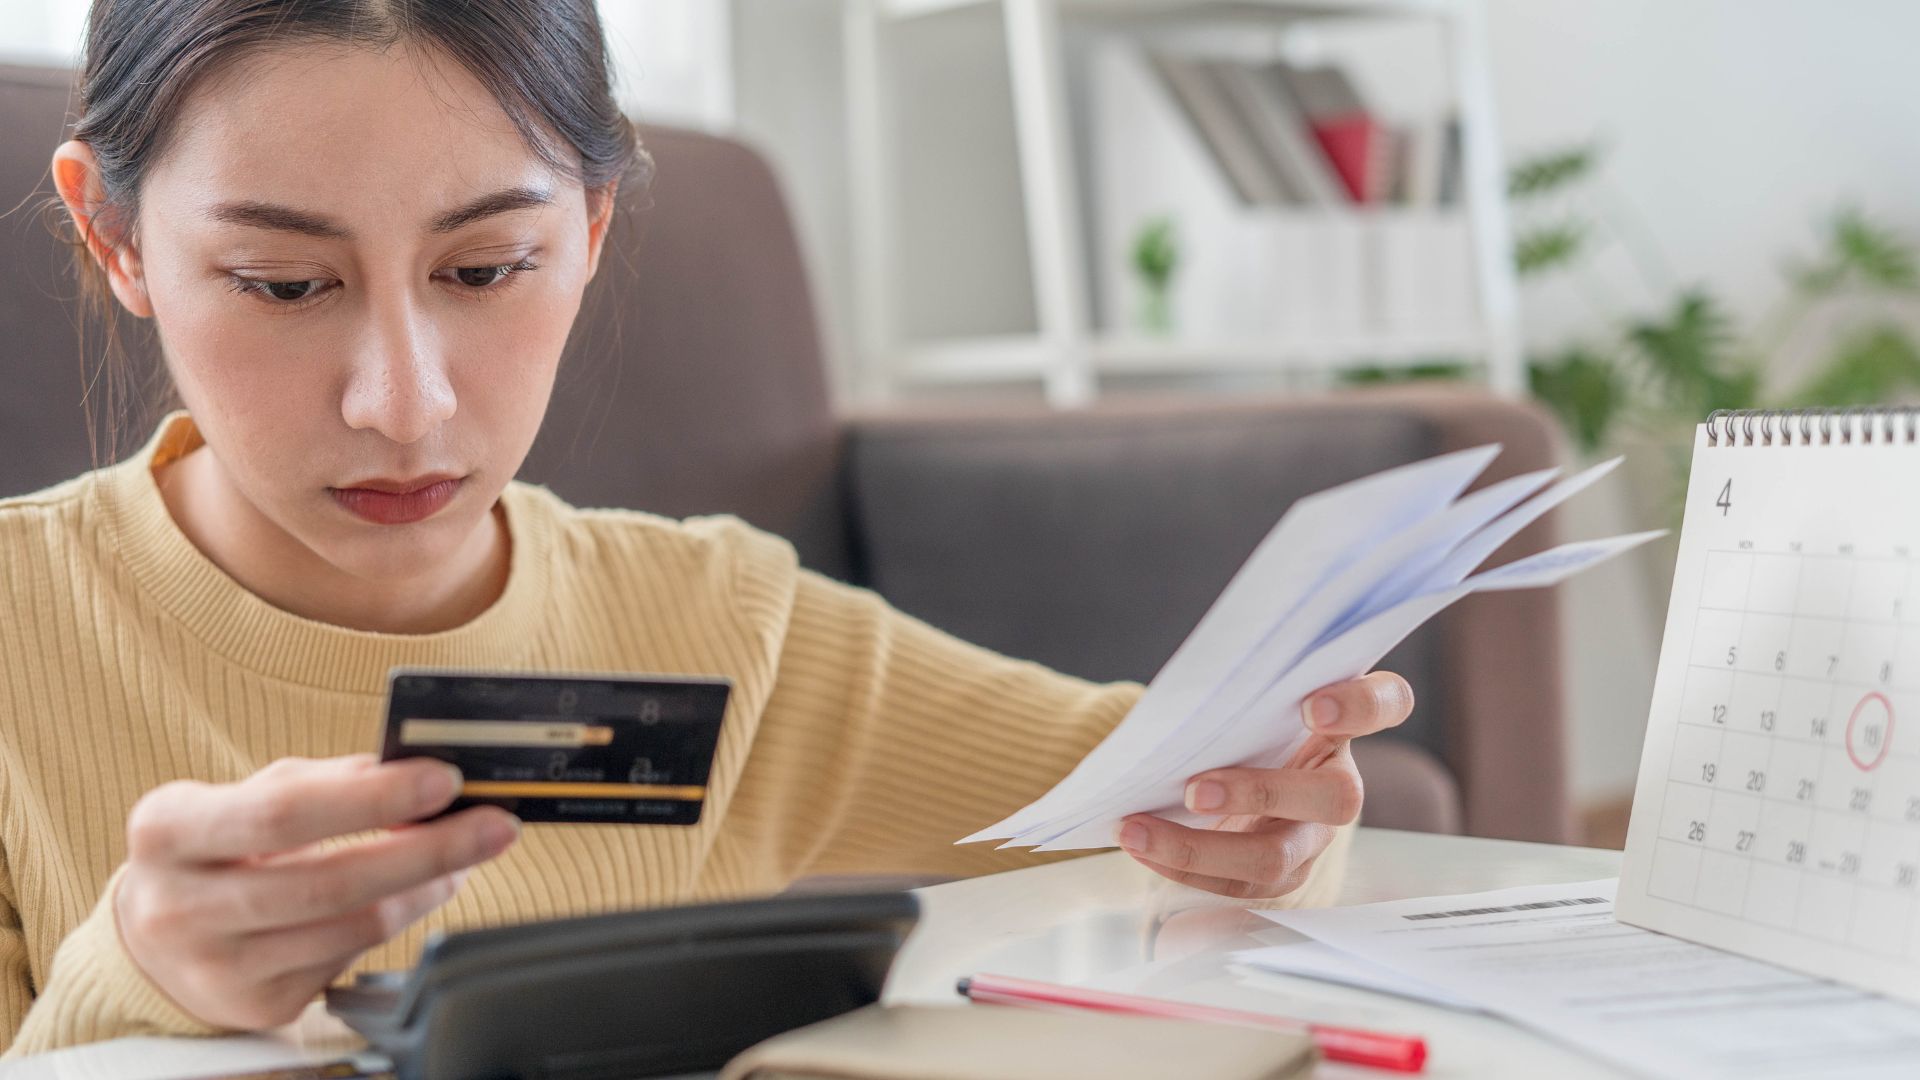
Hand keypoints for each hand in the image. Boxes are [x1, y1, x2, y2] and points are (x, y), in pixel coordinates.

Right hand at [115, 754, 519, 1029]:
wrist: (156, 929)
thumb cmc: (218, 845)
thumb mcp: (246, 795)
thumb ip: (326, 780)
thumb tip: (418, 770)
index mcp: (168, 830)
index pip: (284, 813)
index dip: (373, 798)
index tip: (444, 779)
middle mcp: (180, 906)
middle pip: (330, 880)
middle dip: (428, 850)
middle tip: (491, 825)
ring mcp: (218, 967)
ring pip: (354, 927)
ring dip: (428, 886)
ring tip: (463, 856)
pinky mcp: (258, 1004)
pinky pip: (351, 957)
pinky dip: (399, 918)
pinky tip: (417, 892)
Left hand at [1117, 671, 1412, 898]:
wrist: (1222, 766)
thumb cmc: (1237, 721)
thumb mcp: (1245, 699)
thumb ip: (1239, 691)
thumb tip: (1181, 704)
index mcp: (1343, 724)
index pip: (1387, 703)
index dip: (1362, 706)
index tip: (1312, 707)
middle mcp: (1340, 783)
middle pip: (1338, 800)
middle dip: (1261, 794)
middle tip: (1194, 790)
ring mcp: (1314, 836)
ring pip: (1274, 857)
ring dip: (1198, 847)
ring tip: (1137, 829)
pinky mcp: (1282, 875)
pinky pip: (1235, 883)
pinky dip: (1180, 864)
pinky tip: (1138, 844)